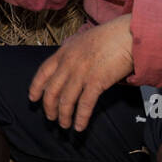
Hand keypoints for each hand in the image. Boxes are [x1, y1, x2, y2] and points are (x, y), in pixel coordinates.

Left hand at [28, 14, 134, 131]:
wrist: (128, 34)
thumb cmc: (111, 36)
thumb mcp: (83, 40)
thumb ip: (72, 52)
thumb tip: (68, 64)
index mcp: (64, 52)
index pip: (43, 73)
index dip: (36, 88)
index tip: (33, 99)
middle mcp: (69, 63)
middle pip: (52, 91)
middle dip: (49, 107)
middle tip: (50, 117)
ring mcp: (81, 73)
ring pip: (66, 101)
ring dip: (63, 116)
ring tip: (64, 125)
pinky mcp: (96, 82)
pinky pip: (85, 105)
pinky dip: (81, 118)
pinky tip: (79, 127)